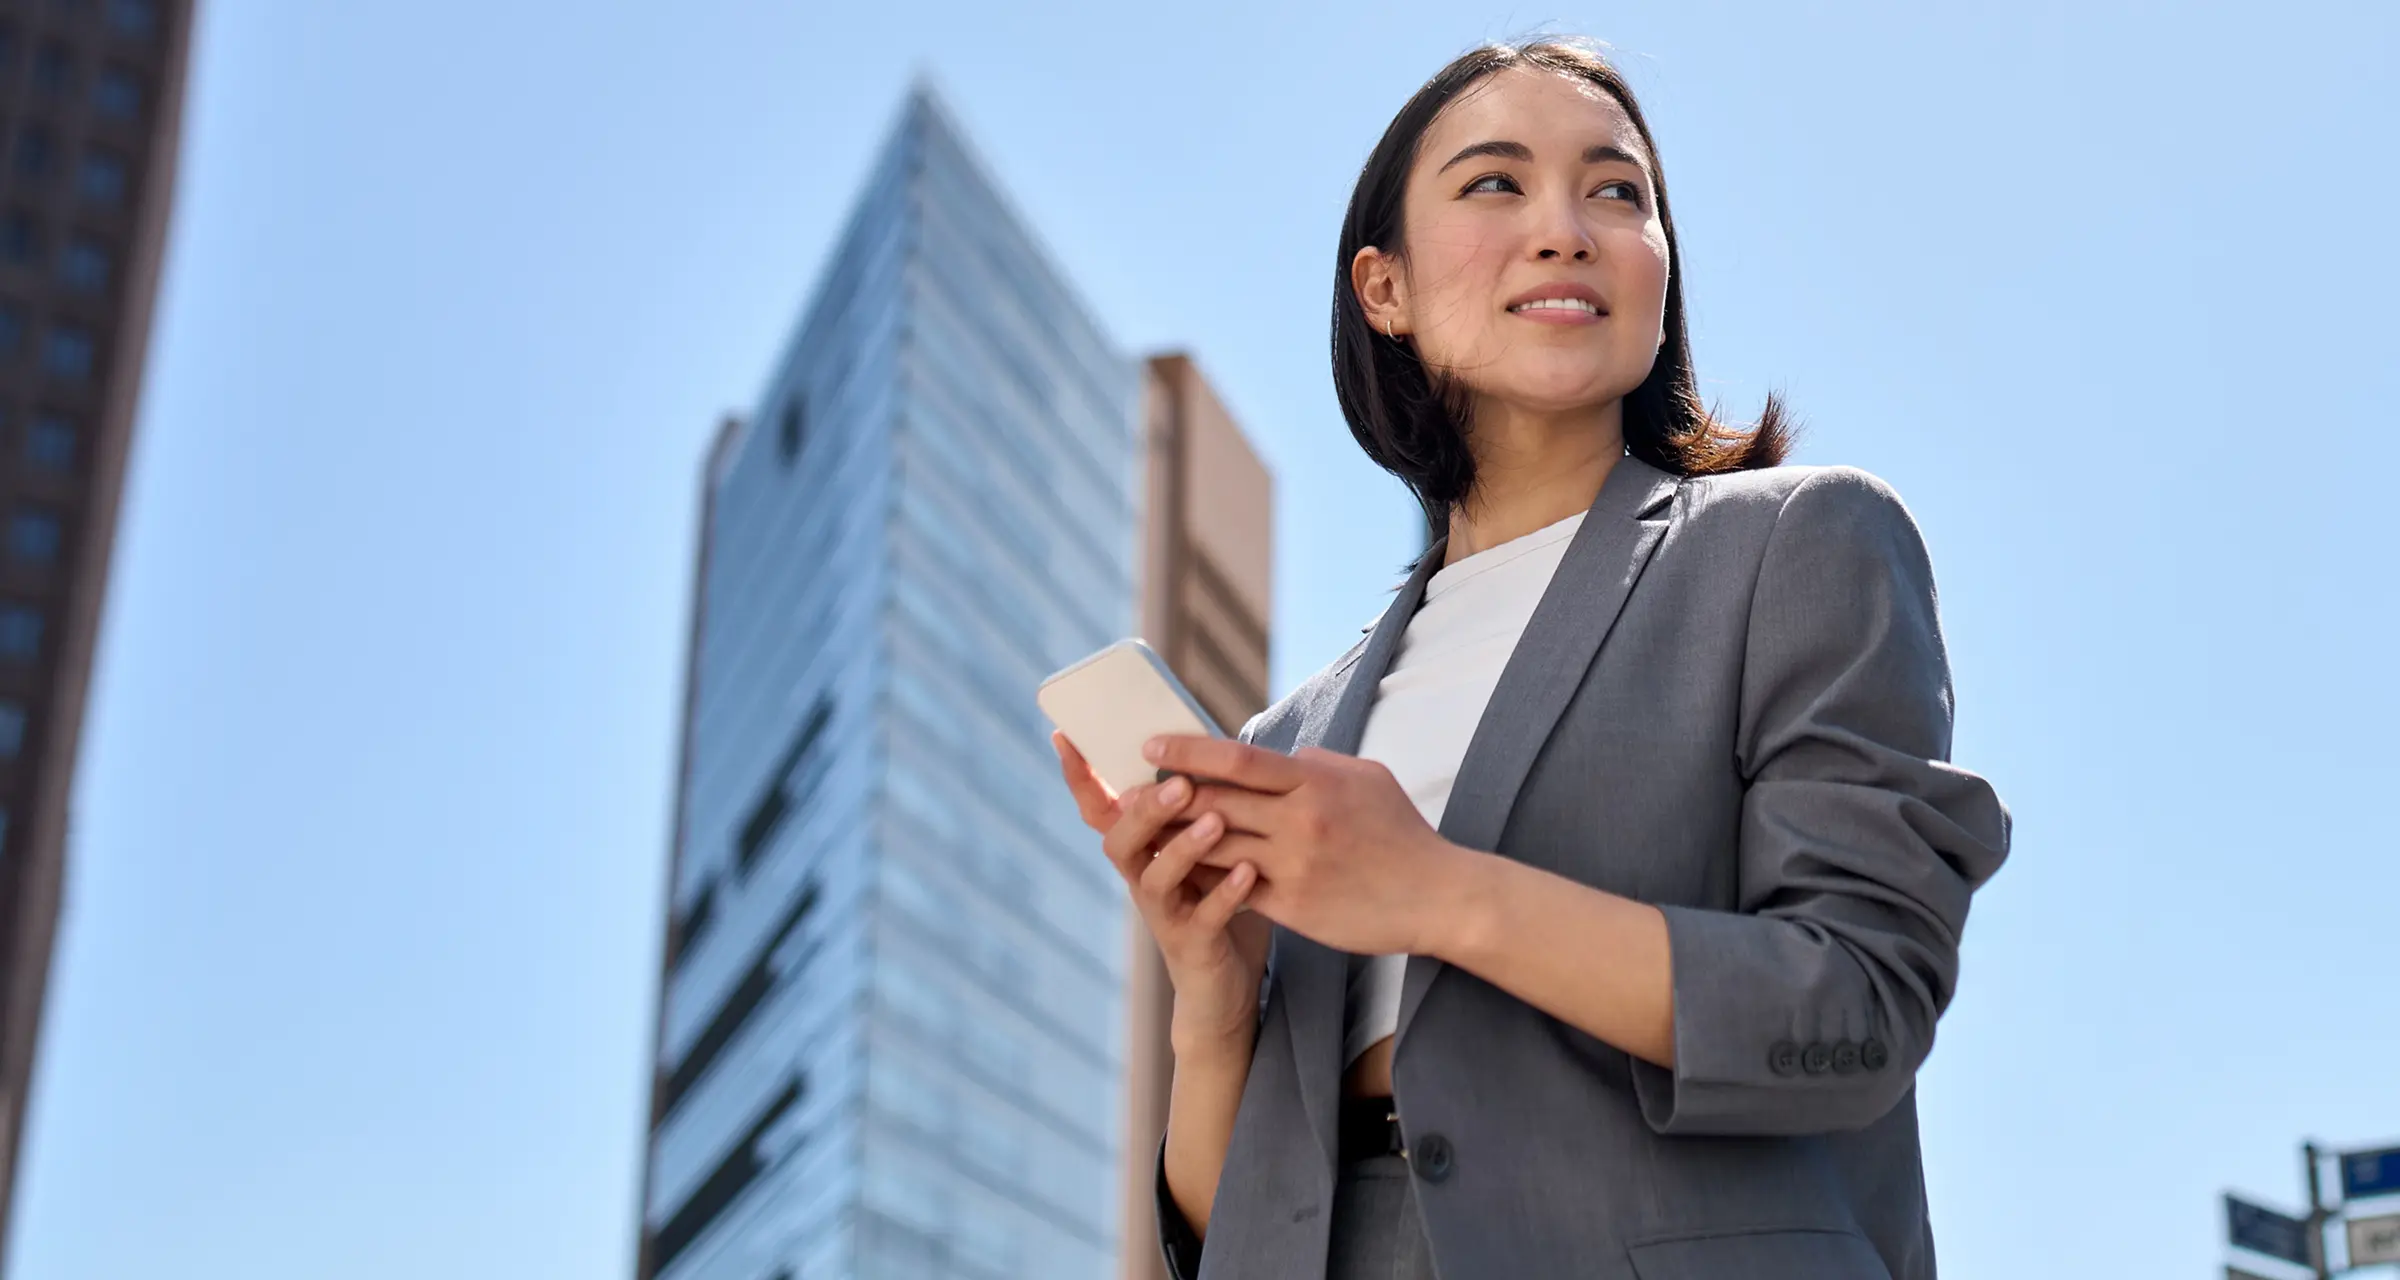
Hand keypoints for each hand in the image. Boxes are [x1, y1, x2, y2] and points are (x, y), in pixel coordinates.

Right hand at [1052, 732, 1271, 1047]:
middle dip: (1146, 810)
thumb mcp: (1202, 849)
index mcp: (1141, 850)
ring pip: (1156, 879)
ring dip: (1184, 847)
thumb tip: (1205, 744)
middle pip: (1121, 840)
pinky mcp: (1193, 944)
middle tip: (1178, 783)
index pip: (1099, 809)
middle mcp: (1141, 879)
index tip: (1063, 736)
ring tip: (1215, 822)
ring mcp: (1163, 914)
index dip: (1079, 777)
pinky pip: (1205, 918)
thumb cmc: (1214, 902)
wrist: (1224, 986)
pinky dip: (1226, 894)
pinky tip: (1248, 872)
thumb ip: (1197, 806)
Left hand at [1143, 734, 1471, 956]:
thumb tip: (1279, 756)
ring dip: (1176, 841)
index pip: (1237, 758)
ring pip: (1218, 848)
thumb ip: (1316, 765)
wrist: (1439, 896)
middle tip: (1129, 793)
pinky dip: (1207, 880)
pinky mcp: (1295, 907)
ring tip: (1144, 833)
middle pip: (1215, 803)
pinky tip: (1182, 874)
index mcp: (1315, 781)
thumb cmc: (1401, 833)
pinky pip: (1236, 890)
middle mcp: (1301, 820)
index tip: (1151, 746)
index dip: (1188, 750)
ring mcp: (1296, 866)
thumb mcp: (1365, 778)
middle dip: (1166, 797)